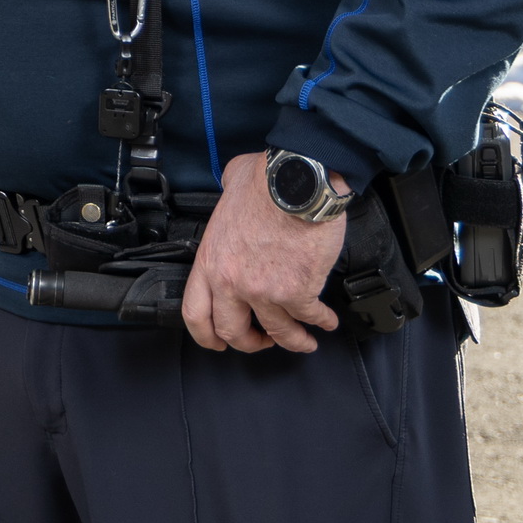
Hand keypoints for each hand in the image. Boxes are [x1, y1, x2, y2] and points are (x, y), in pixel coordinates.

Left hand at [183, 152, 348, 354]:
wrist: (299, 181)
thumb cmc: (266, 180)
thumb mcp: (229, 184)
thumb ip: (226, 194)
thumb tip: (233, 186)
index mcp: (211, 261)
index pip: (195, 313)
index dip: (207, 335)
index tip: (218, 342)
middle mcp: (233, 282)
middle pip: (233, 332)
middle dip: (250, 343)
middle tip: (262, 341)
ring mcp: (265, 291)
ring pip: (277, 332)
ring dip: (292, 340)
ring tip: (303, 340)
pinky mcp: (299, 291)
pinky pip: (310, 317)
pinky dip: (321, 322)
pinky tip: (326, 320)